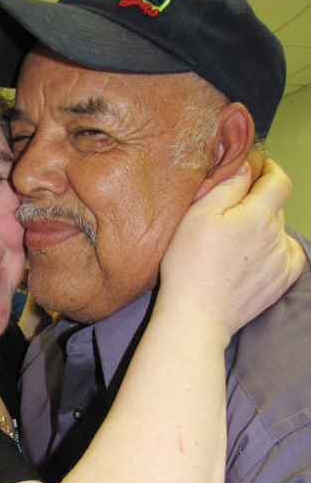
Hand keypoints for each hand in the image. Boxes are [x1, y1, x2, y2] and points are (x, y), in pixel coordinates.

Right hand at [160, 160, 304, 337]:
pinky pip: (293, 256)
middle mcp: (276, 235)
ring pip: (281, 231)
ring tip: (240, 238)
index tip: (261, 169)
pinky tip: (265, 252)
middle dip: (260, 201)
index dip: (270, 170)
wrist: (197, 313)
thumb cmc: (190, 265)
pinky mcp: (280, 282)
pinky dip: (282, 249)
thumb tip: (244, 169)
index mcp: (257, 214)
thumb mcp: (197, 215)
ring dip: (266, 227)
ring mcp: (281, 261)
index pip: (278, 181)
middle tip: (233, 209)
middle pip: (276, 207)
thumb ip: (226, 187)